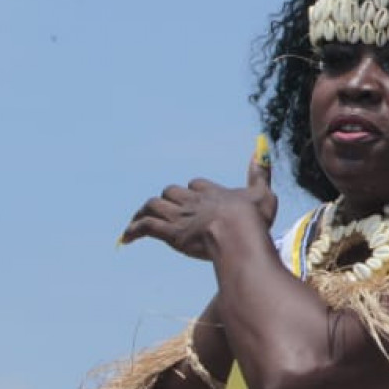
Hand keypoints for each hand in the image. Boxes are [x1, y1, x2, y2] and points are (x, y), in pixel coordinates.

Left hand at [120, 149, 277, 259]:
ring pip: (153, 206)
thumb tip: (259, 149)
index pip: (196, 185)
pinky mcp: (169, 231)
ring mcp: (179, 216)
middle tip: (166, 212)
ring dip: (143, 212)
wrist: (236, 233)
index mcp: (211, 192)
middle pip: (171, 192)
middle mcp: (192, 201)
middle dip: (167, 200)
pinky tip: (126, 238)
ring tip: (136, 223)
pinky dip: (133, 230)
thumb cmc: (252, 217)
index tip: (195, 197)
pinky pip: (145, 226)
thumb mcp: (263, 193)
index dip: (194, 190)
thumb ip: (260, 173)